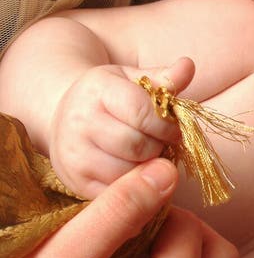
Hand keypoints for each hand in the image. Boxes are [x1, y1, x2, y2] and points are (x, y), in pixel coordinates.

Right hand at [49, 57, 194, 196]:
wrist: (62, 116)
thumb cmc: (107, 96)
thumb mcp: (133, 78)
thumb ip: (164, 77)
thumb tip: (188, 66)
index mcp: (97, 90)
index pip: (141, 112)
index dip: (167, 123)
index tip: (176, 127)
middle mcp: (80, 122)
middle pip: (137, 145)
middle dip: (159, 146)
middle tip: (163, 142)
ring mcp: (74, 155)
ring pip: (128, 172)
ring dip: (148, 168)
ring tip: (150, 155)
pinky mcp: (76, 182)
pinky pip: (117, 192)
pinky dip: (134, 185)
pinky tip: (137, 170)